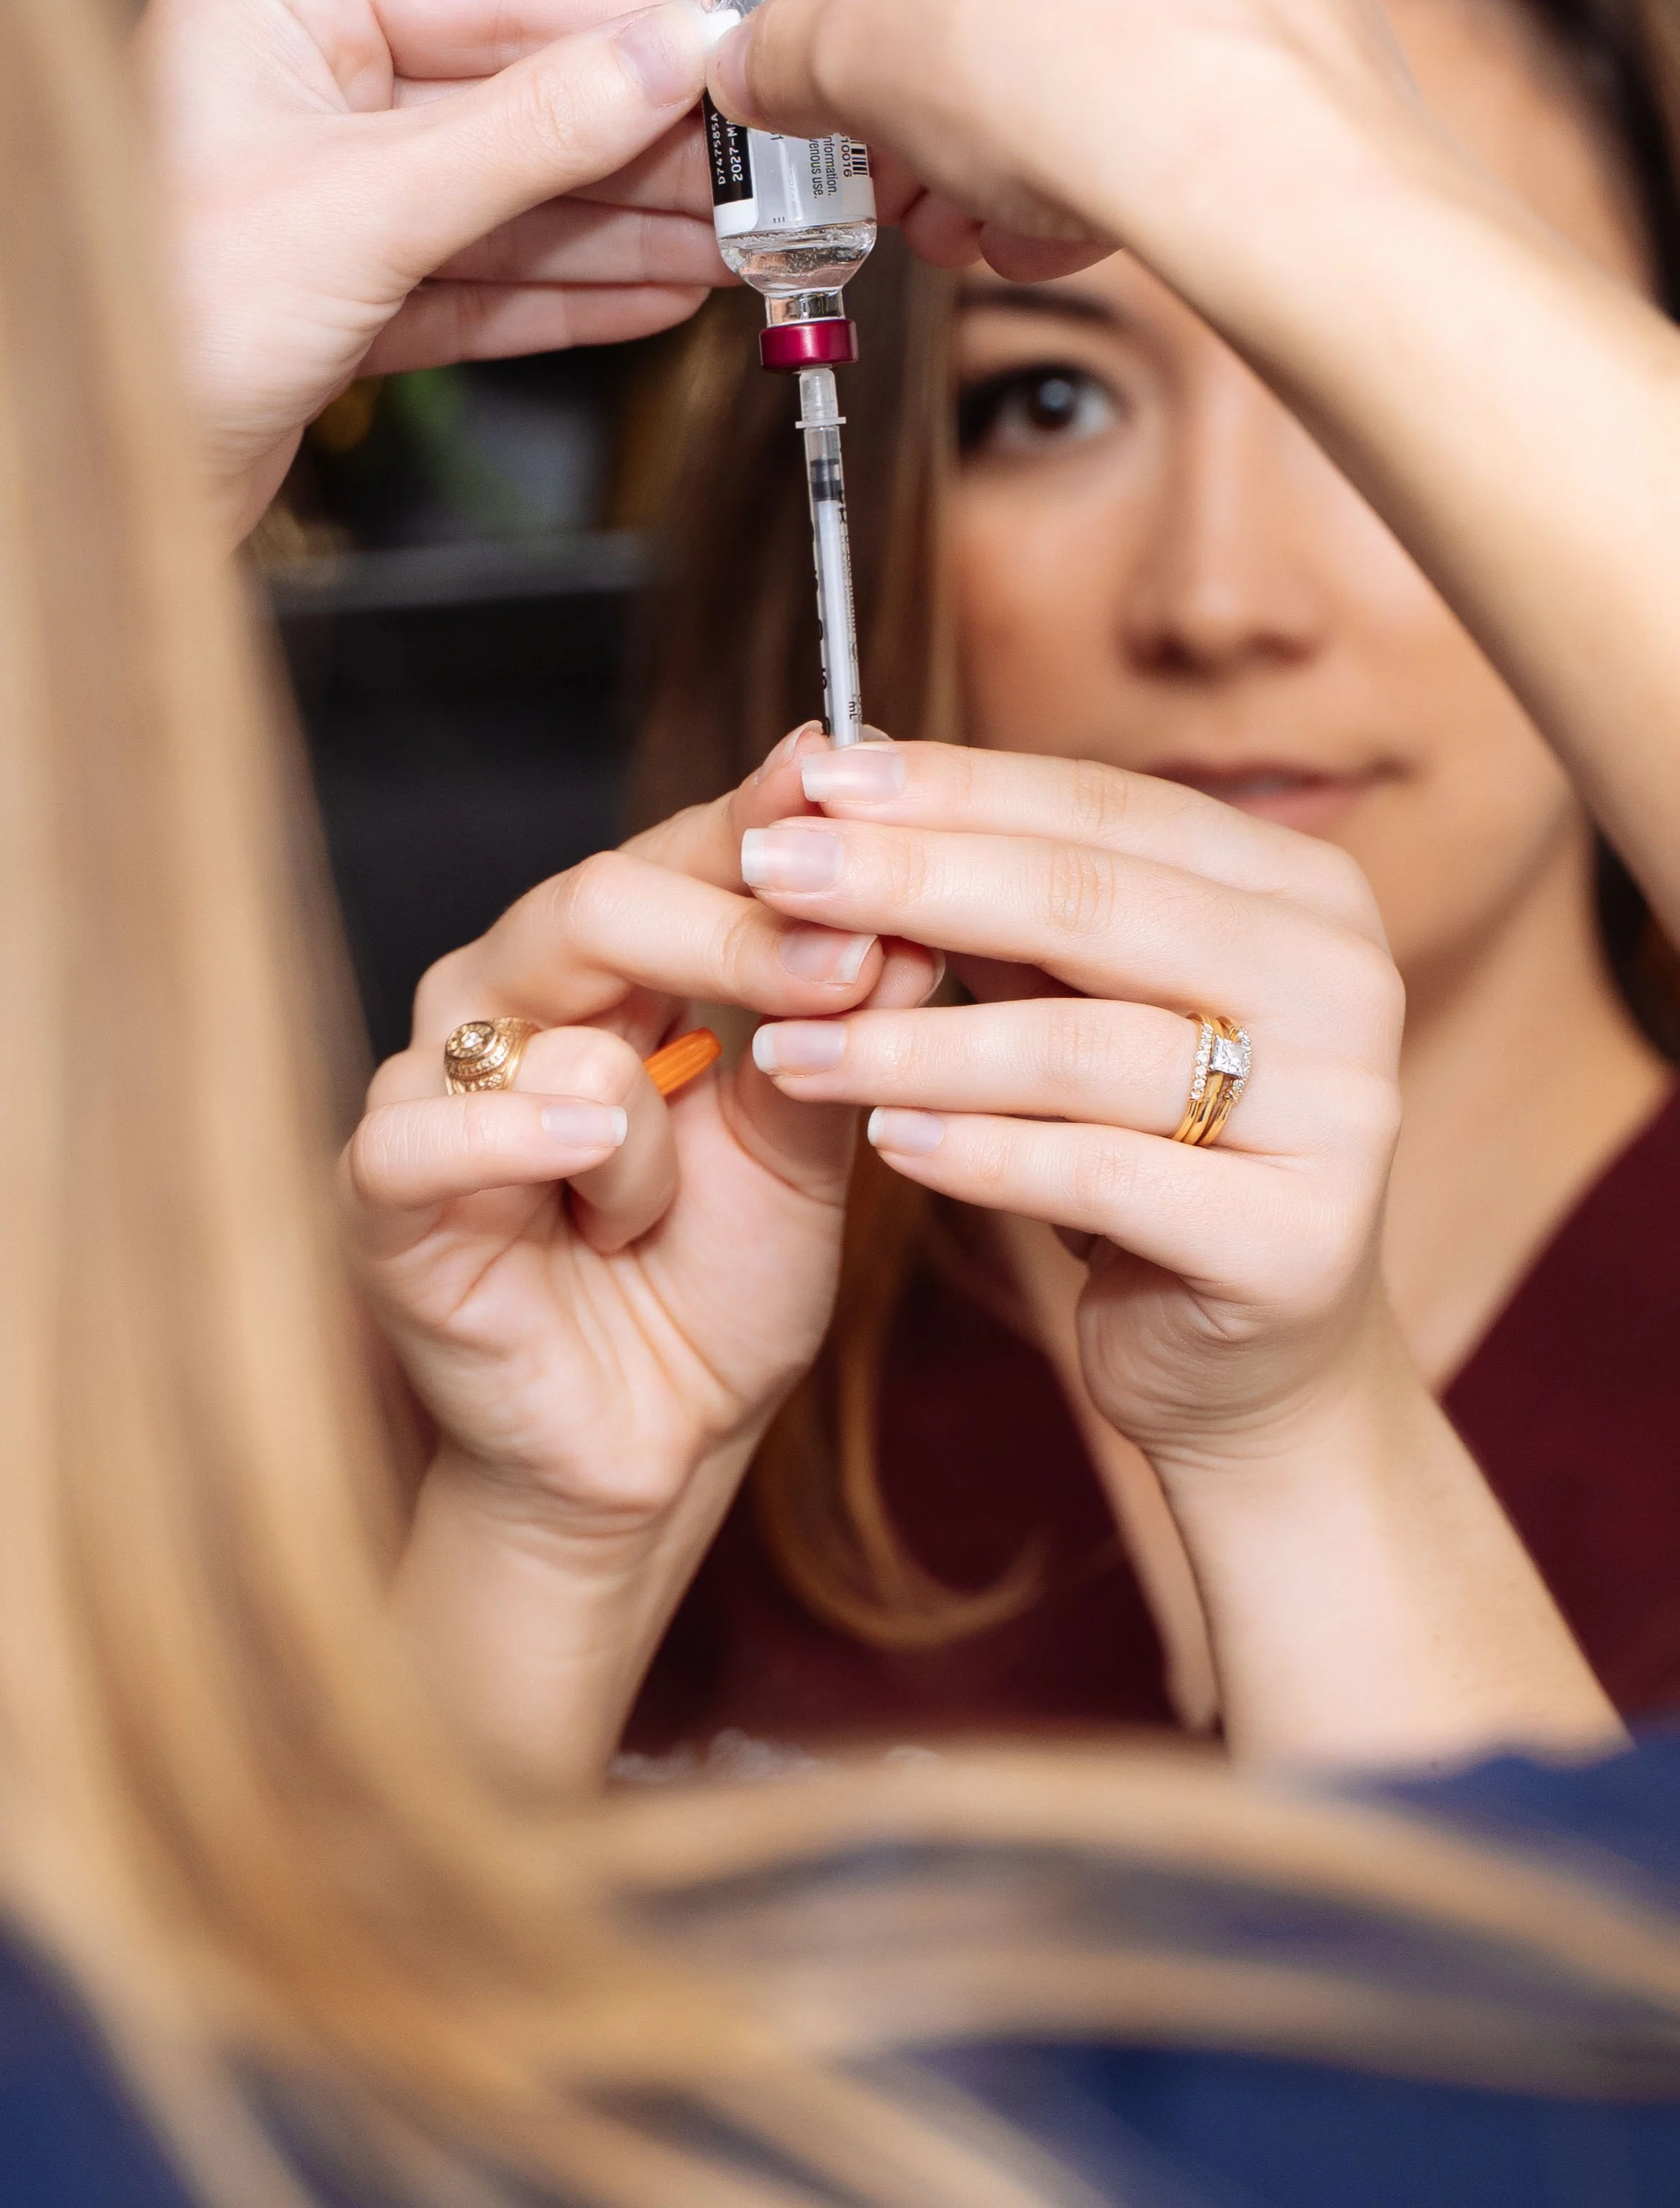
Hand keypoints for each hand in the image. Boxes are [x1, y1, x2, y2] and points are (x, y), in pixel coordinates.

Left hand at [138, 0, 729, 535]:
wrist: (97, 482)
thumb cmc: (161, 323)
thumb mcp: (372, 205)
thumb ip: (530, 131)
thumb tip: (654, 62)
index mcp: (278, 15)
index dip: (621, 27)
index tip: (725, 55)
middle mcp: (304, 96)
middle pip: (516, 104)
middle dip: (641, 148)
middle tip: (754, 171)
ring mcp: (330, 199)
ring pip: (513, 203)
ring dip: (627, 229)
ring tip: (734, 241)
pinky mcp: (350, 298)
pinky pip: (487, 282)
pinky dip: (572, 293)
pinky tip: (657, 291)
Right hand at [342, 728, 936, 1783]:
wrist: (651, 1445)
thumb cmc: (719, 1279)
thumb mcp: (801, 1145)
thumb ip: (839, 1029)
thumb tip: (917, 909)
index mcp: (606, 963)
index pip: (678, 852)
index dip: (765, 822)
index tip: (857, 781)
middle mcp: (507, 995)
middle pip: (600, 900)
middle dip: (737, 931)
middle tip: (850, 960)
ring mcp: (433, 1085)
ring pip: (547, 1027)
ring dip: (647, 1131)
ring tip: (662, 1214)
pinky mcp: (380, 1190)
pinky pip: (426, 1131)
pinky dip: (513, 1134)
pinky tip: (588, 1144)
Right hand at [710, 0, 1422, 303]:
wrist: (1261, 169)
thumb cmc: (1093, 74)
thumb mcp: (860, 68)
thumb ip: (786, 56)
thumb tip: (759, 64)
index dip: (864, 13)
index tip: (853, 87)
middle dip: (948, 85)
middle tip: (915, 166)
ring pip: (1095, 8)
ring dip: (1026, 121)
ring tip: (992, 211)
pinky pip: (1179, 47)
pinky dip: (1123, 122)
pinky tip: (1084, 205)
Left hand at [743, 740, 1402, 1463]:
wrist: (1249, 1365)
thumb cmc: (1148, 1151)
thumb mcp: (1082, 1004)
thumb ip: (998, 907)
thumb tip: (839, 782)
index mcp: (1307, 894)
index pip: (1106, 808)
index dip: (953, 787)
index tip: (810, 773)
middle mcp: (1345, 984)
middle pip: (1091, 906)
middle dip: (909, 883)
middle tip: (767, 878)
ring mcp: (1338, 1116)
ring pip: (1079, 1048)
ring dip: (910, 1043)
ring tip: (782, 1045)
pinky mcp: (1292, 1244)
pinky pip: (1094, 1178)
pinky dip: (973, 1156)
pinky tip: (877, 1144)